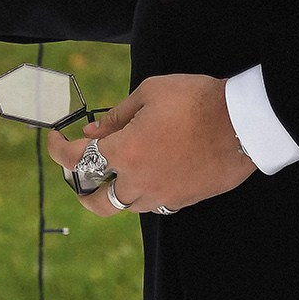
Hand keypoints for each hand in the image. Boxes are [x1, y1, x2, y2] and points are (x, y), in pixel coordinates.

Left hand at [59, 74, 254, 217]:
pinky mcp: (184, 201)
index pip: (76, 160)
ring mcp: (163, 196)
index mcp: (125, 152)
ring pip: (126, 206)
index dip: (57, 150)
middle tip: (78, 176)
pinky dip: (143, 191)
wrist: (245, 123)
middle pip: (97, 203)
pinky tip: (149, 173)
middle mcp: (139, 182)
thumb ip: (116, 116)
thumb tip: (91, 131)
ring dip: (115, 192)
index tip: (53, 139)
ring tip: (116, 172)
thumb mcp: (149, 93)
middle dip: (81, 191)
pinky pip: (154, 203)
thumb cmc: (196, 100)